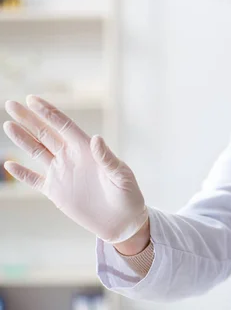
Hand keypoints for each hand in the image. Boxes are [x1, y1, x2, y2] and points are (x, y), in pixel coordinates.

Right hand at [3, 96, 147, 243]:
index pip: (63, 126)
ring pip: (37, 152)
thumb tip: (96, 138)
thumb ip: (107, 158)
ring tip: (7, 124)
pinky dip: (22, 173)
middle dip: (28, 119)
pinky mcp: (56, 192)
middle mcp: (71, 158)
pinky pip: (35, 180)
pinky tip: (9, 164)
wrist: (123, 221)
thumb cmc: (128, 195)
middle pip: (45, 134)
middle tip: (11, 104)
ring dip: (22, 139)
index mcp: (86, 150)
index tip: (32, 99)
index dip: (48, 112)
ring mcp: (62, 174)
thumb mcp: (121, 175)